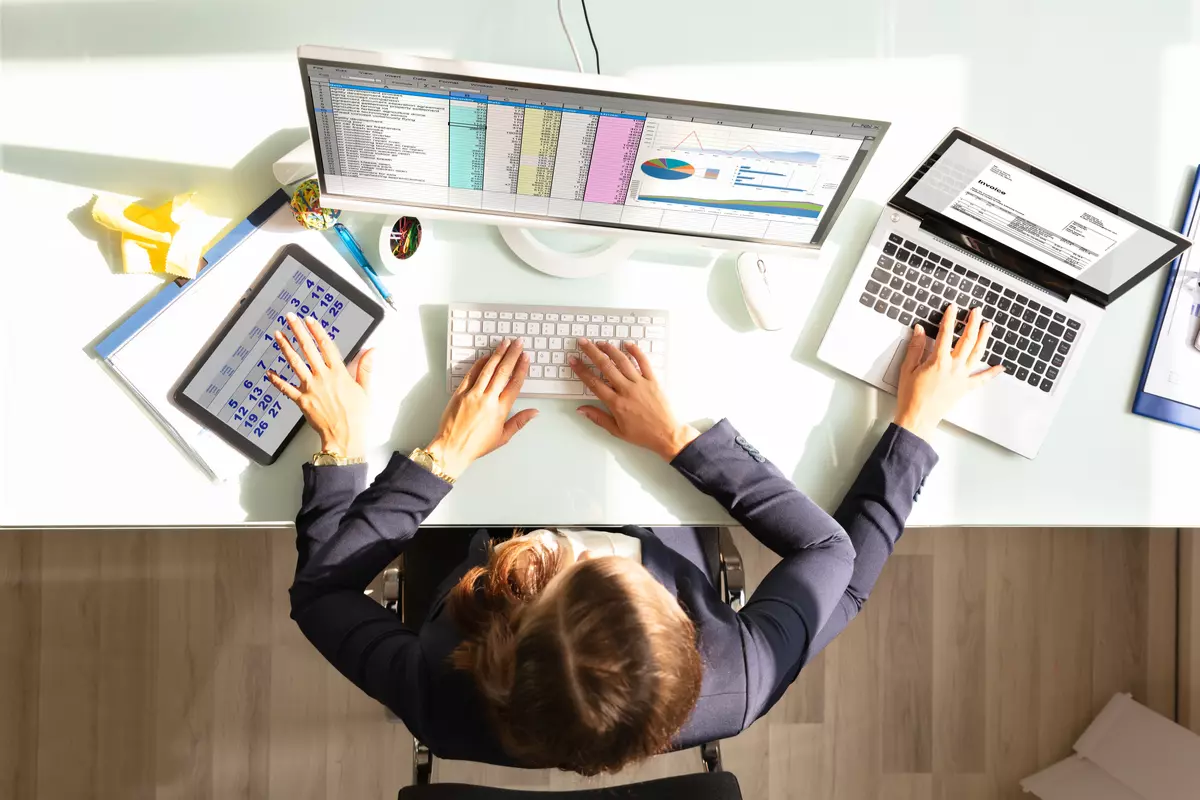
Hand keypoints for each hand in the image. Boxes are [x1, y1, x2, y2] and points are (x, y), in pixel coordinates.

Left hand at [266, 313, 373, 458]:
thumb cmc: (357, 417)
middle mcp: (322, 377)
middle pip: (308, 349)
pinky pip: (286, 388)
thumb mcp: (366, 390)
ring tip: (278, 335)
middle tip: (290, 318)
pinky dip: (276, 380)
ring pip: (295, 363)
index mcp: (339, 373)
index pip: (326, 346)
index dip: (317, 331)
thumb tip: (371, 351)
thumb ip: (365, 368)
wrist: (345, 437)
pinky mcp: (301, 400)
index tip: (310, 320)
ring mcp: (310, 388)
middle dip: (298, 331)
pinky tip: (269, 372)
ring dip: (285, 347)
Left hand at [427, 338, 537, 478]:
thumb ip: (519, 421)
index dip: (521, 368)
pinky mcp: (460, 393)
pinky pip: (471, 374)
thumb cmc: (476, 445)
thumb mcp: (503, 437)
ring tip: (505, 344)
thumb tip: (534, 412)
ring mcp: (472, 395)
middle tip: (518, 343)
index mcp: (500, 410)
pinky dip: (479, 364)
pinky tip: (486, 356)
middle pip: (503, 372)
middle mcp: (487, 399)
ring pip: (488, 369)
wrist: (452, 448)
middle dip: (512, 355)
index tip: (525, 358)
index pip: (514, 384)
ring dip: (498, 354)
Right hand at [570, 338, 698, 461]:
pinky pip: (644, 362)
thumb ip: (598, 418)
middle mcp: (627, 390)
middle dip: (592, 352)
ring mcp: (640, 384)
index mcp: (616, 403)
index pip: (594, 383)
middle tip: (583, 342)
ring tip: (600, 342)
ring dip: (610, 350)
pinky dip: (636, 352)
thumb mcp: (617, 431)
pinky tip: (628, 344)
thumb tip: (581, 409)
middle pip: (606, 367)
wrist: (666, 434)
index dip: (581, 371)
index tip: (574, 361)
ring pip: (623, 361)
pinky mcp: (653, 381)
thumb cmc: (642, 434)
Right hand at [894, 303, 1002, 440]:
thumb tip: (919, 330)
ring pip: (977, 354)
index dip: (950, 318)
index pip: (946, 333)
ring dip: (984, 339)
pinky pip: (982, 379)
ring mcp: (962, 377)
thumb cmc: (911, 395)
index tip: (953, 307)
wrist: (918, 417)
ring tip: (988, 327)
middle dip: (973, 323)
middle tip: (976, 312)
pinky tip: (1000, 367)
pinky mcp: (965, 388)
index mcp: (939, 360)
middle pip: (968, 340)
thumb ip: (915, 348)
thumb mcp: (908, 368)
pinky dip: (992, 372)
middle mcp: (954, 366)